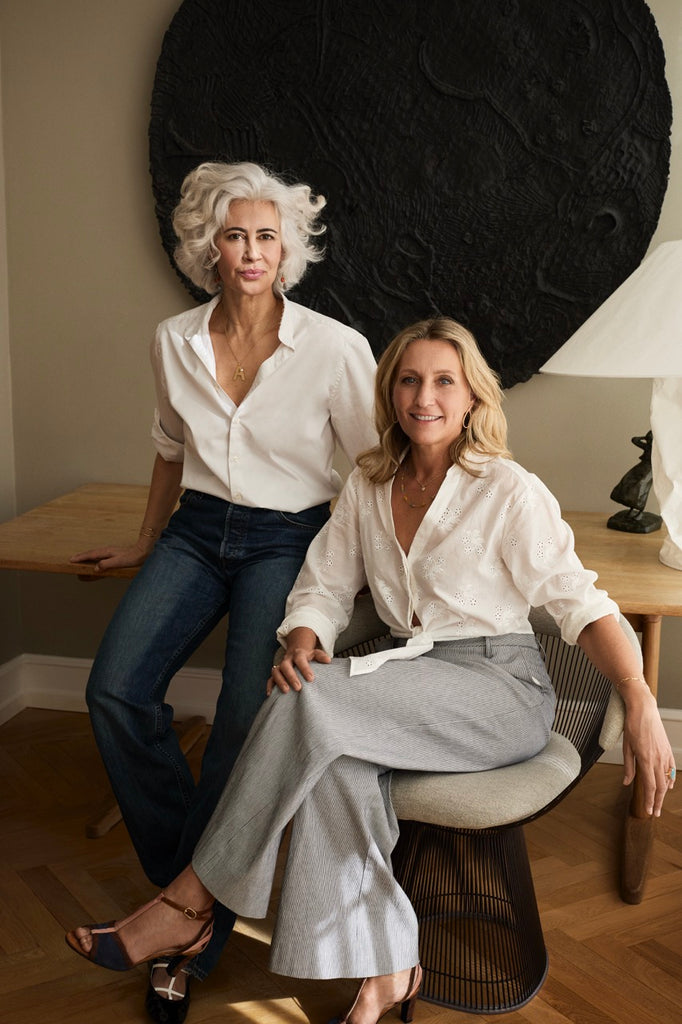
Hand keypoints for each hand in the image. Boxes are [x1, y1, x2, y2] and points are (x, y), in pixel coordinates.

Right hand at [70, 540, 151, 572]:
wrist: (144, 552)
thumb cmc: (133, 558)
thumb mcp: (119, 562)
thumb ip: (107, 564)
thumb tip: (96, 568)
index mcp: (107, 552)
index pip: (91, 555)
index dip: (81, 558)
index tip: (71, 559)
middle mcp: (108, 551)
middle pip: (91, 553)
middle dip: (81, 556)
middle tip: (71, 559)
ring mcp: (111, 552)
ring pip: (95, 554)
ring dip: (87, 556)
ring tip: (79, 559)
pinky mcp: (115, 555)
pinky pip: (101, 556)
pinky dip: (94, 557)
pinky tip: (95, 561)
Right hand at [266, 627, 330, 694]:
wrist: (296, 650)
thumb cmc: (307, 656)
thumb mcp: (314, 653)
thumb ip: (321, 656)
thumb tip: (328, 660)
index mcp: (298, 654)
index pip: (300, 659)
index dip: (304, 669)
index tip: (311, 679)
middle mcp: (287, 660)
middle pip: (285, 666)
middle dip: (291, 677)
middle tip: (299, 688)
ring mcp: (280, 666)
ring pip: (276, 672)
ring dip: (280, 681)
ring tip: (286, 691)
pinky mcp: (276, 673)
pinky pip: (270, 679)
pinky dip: (270, 686)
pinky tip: (270, 694)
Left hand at [622, 687, 675, 816]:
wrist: (644, 709)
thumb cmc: (632, 725)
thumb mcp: (626, 747)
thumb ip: (628, 767)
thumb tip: (626, 782)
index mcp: (646, 759)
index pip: (650, 786)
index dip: (649, 801)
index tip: (648, 811)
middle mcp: (658, 759)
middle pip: (660, 787)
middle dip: (658, 802)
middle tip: (655, 813)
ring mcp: (664, 754)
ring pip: (667, 779)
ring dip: (663, 793)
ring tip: (659, 802)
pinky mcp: (667, 750)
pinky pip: (671, 768)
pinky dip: (670, 779)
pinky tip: (669, 785)